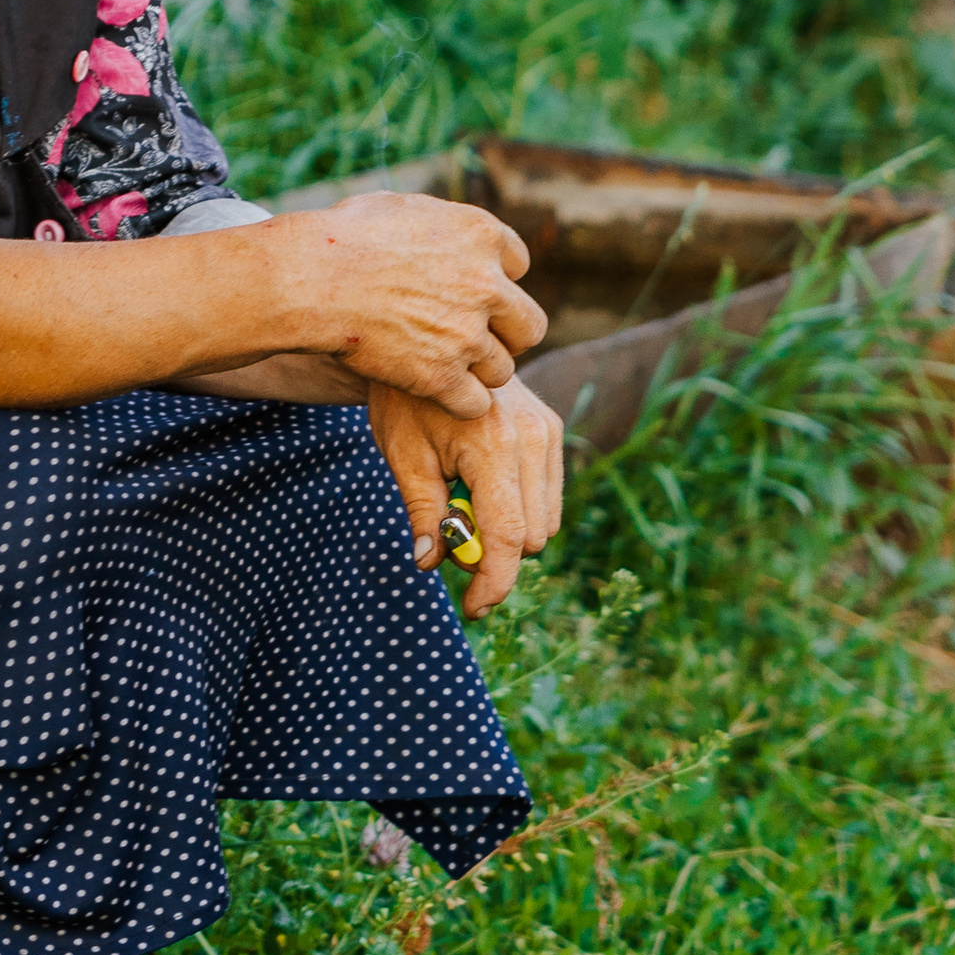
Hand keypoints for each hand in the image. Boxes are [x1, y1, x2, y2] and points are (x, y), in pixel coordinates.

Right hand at [266, 194, 546, 416]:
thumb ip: (445, 223)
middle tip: (471, 337)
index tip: (467, 291)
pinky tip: (432, 390)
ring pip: (502, 369)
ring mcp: (467, 334)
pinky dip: (457, 402)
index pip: (518, 265)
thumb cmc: (344, 238)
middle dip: (504, 333)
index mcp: (482, 234)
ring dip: (477, 370)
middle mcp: (486, 283)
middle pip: (528, 325)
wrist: (309, 279)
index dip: (493, 280)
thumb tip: (456, 232)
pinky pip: (475, 403)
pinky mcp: (442, 377)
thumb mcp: (405, 207)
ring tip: (441, 364)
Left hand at [366, 375, 564, 618]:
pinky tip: (481, 486)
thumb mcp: (403, 454)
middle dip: (492, 555)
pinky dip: (519, 511)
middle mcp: (531, 438)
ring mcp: (547, 432)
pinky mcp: (551, 429)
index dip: (493, 583)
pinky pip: (548, 500)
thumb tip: (429, 563)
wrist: (432, 344)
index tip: (473, 610)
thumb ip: (422, 512)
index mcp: (491, 444)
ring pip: (545, 523)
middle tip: (449, 537)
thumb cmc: (406, 399)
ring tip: (461, 500)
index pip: (507, 536)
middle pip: (530, 538)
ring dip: (507, 533)